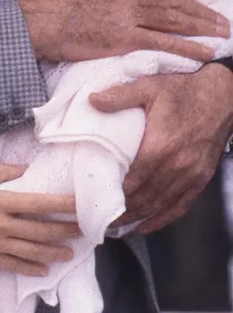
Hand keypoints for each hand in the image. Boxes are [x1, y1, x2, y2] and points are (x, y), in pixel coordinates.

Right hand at [0, 164, 80, 276]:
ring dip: (54, 252)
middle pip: (40, 229)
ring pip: (31, 250)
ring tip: (71, 253)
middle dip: (65, 230)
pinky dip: (30, 268)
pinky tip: (44, 270)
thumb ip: (0, 172)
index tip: (80, 205)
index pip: (37, 203)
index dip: (61, 204)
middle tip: (85, 231)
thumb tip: (25, 168)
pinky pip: (12, 264)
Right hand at [18, 0, 226, 62]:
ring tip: (222, 34)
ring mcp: (126, 13)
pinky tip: (206, 52)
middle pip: (172, 1)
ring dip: (202, 27)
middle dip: (200, 11)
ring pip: (174, 19)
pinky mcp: (123, 37)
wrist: (31, 24)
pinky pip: (164, 42)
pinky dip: (189, 47)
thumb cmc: (42, 7)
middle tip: (221, 20)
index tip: (195, 6)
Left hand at [91, 64, 232, 232]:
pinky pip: (180, 206)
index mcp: (160, 146)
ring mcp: (190, 175)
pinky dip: (161, 219)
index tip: (92, 199)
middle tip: (96, 217)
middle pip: (142, 198)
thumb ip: (120, 95)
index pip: (130, 180)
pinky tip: (145, 225)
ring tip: (114, 225)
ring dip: (136, 217)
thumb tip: (92, 100)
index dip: (111, 194)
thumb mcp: (149, 86)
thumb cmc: (184, 91)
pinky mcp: (201, 179)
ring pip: (158, 206)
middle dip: (119, 210)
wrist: (223, 97)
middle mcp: (176, 166)